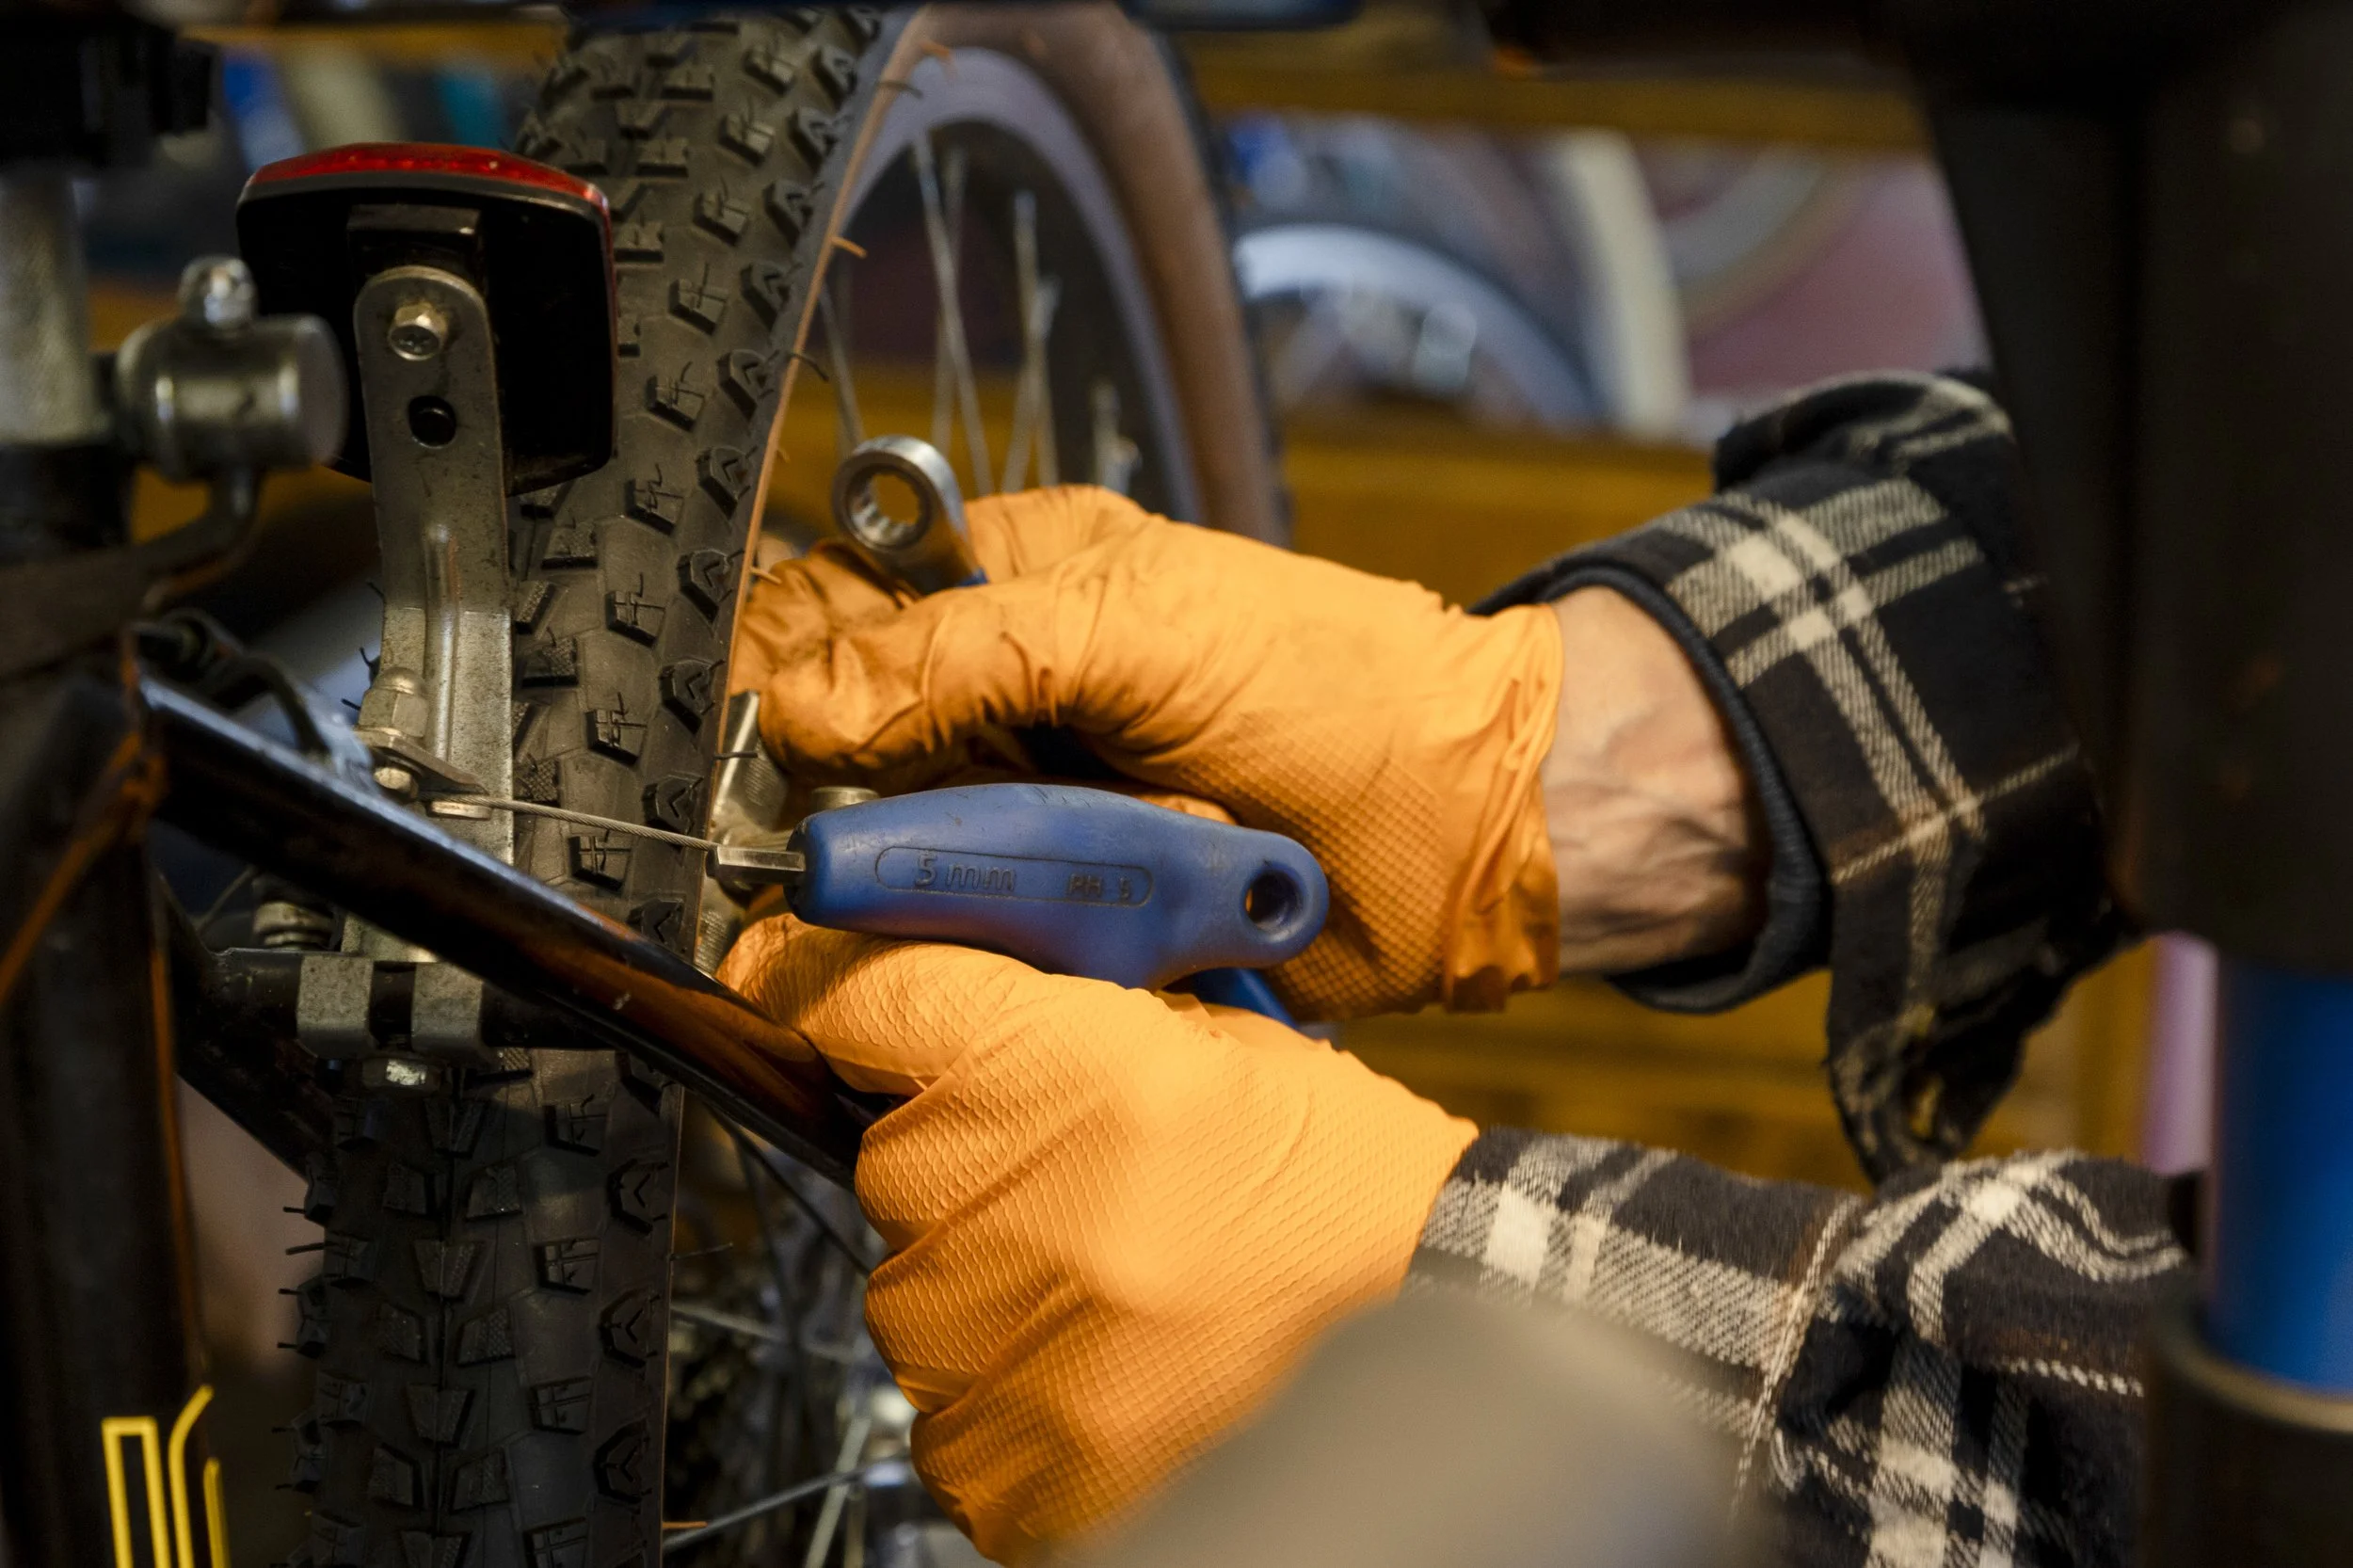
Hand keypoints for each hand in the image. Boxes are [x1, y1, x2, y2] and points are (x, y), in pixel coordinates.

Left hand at [719, 915, 1476, 1563]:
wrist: (1439, 1328)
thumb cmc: (1334, 1184)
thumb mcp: (1199, 1041)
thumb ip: (1050, 1019)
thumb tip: (925, 1005)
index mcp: (1049, 1066)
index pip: (859, 997)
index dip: (821, 977)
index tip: (799, 975)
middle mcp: (993, 1203)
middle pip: (888, 1154)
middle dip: (960, 1157)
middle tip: (1075, 1178)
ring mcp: (987, 1347)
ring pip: (913, 1284)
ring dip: (985, 1275)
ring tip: (1121, 1285)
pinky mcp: (1002, 1463)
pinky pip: (947, 1403)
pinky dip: (1009, 1382)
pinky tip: (1113, 1361)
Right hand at [742, 485, 1564, 1017]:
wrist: (1476, 835)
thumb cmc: (1339, 692)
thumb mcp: (1142, 634)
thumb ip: (964, 656)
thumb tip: (803, 707)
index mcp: (1019, 579)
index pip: (840, 598)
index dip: (780, 663)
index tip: (755, 740)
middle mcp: (1010, 692)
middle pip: (842, 739)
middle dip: (826, 794)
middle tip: (821, 838)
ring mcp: (1038, 805)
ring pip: (891, 847)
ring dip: (907, 876)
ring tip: (953, 882)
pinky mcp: (1069, 907)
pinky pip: (967, 932)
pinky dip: (966, 943)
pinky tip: (990, 937)